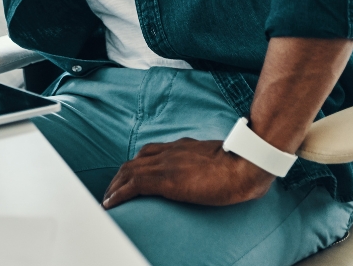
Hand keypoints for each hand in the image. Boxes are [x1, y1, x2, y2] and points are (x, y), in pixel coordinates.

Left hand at [101, 138, 275, 208]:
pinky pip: (133, 186)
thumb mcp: (219, 159)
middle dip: (120, 176)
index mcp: (181, 147)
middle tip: (112, 191)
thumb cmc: (241, 164)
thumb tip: (214, 173)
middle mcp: (169, 152)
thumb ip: (209, 162)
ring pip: (128, 172)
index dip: (135, 165)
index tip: (129, 176)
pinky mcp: (166, 179)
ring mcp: (166, 164)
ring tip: (107, 200)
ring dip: (114, 186)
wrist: (244, 164)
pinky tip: (111, 204)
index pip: (149, 152)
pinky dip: (118, 194)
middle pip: (134, 162)